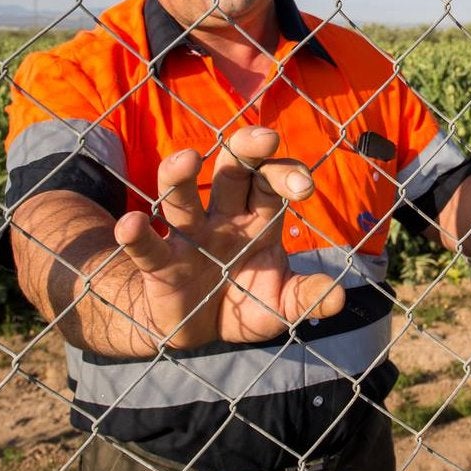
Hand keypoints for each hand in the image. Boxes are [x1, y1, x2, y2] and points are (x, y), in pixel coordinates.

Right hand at [113, 126, 344, 347]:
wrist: (201, 331)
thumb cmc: (246, 303)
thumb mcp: (281, 306)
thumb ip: (306, 297)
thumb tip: (338, 297)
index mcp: (259, 219)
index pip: (272, 181)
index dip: (287, 175)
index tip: (304, 187)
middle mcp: (224, 217)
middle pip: (232, 169)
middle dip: (247, 148)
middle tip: (265, 139)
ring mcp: (190, 236)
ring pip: (181, 196)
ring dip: (179, 175)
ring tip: (186, 159)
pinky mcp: (160, 263)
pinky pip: (147, 244)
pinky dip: (137, 234)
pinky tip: (132, 224)